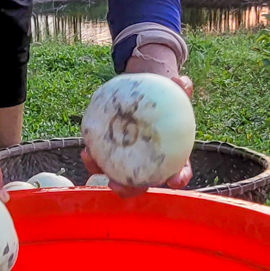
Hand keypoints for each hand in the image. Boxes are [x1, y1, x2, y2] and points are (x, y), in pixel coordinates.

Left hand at [81, 43, 193, 196]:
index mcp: (172, 156)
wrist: (145, 98)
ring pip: (118, 178)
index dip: (178, 178)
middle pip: (142, 184)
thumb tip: (181, 81)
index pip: (179, 172)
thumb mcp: (175, 92)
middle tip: (120, 185)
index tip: (174, 180)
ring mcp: (129, 163)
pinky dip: (93, 160)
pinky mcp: (111, 156)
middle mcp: (150, 165)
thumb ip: (182, 87)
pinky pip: (102, 162)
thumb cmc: (164, 100)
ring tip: (94, 162)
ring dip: (105, 175)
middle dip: (130, 189)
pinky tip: (87, 150)